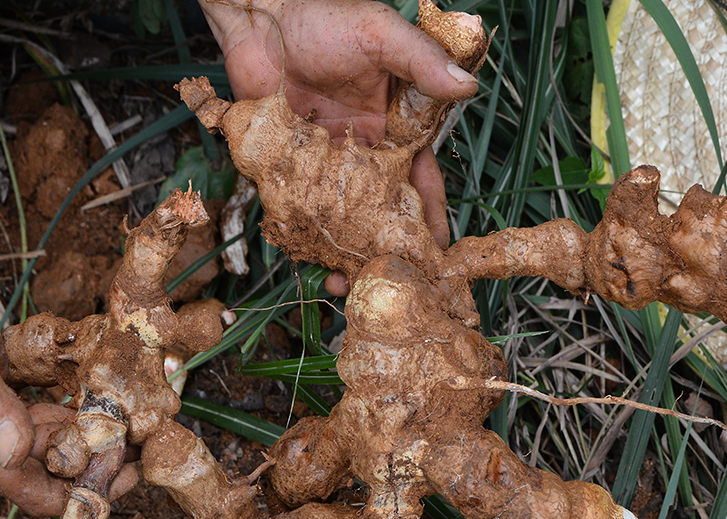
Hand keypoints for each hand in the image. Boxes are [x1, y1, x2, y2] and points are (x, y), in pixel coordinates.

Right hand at [0, 325, 136, 517]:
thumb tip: (10, 454)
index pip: (37, 495)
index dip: (85, 495)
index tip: (128, 477)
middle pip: (53, 471)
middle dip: (97, 462)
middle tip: (139, 443)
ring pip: (52, 444)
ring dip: (90, 437)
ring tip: (130, 422)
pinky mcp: (3, 398)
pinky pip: (43, 416)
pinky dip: (71, 413)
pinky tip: (99, 402)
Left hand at [200, 0, 478, 293]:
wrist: (258, 11)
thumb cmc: (323, 14)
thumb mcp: (379, 35)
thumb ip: (420, 62)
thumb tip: (468, 86)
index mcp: (393, 130)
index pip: (419, 182)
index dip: (429, 218)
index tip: (437, 255)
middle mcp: (362, 154)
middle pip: (380, 213)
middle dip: (385, 249)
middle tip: (388, 282)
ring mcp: (324, 164)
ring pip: (340, 220)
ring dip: (343, 253)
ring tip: (344, 284)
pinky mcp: (288, 167)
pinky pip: (298, 209)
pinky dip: (303, 237)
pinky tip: (308, 261)